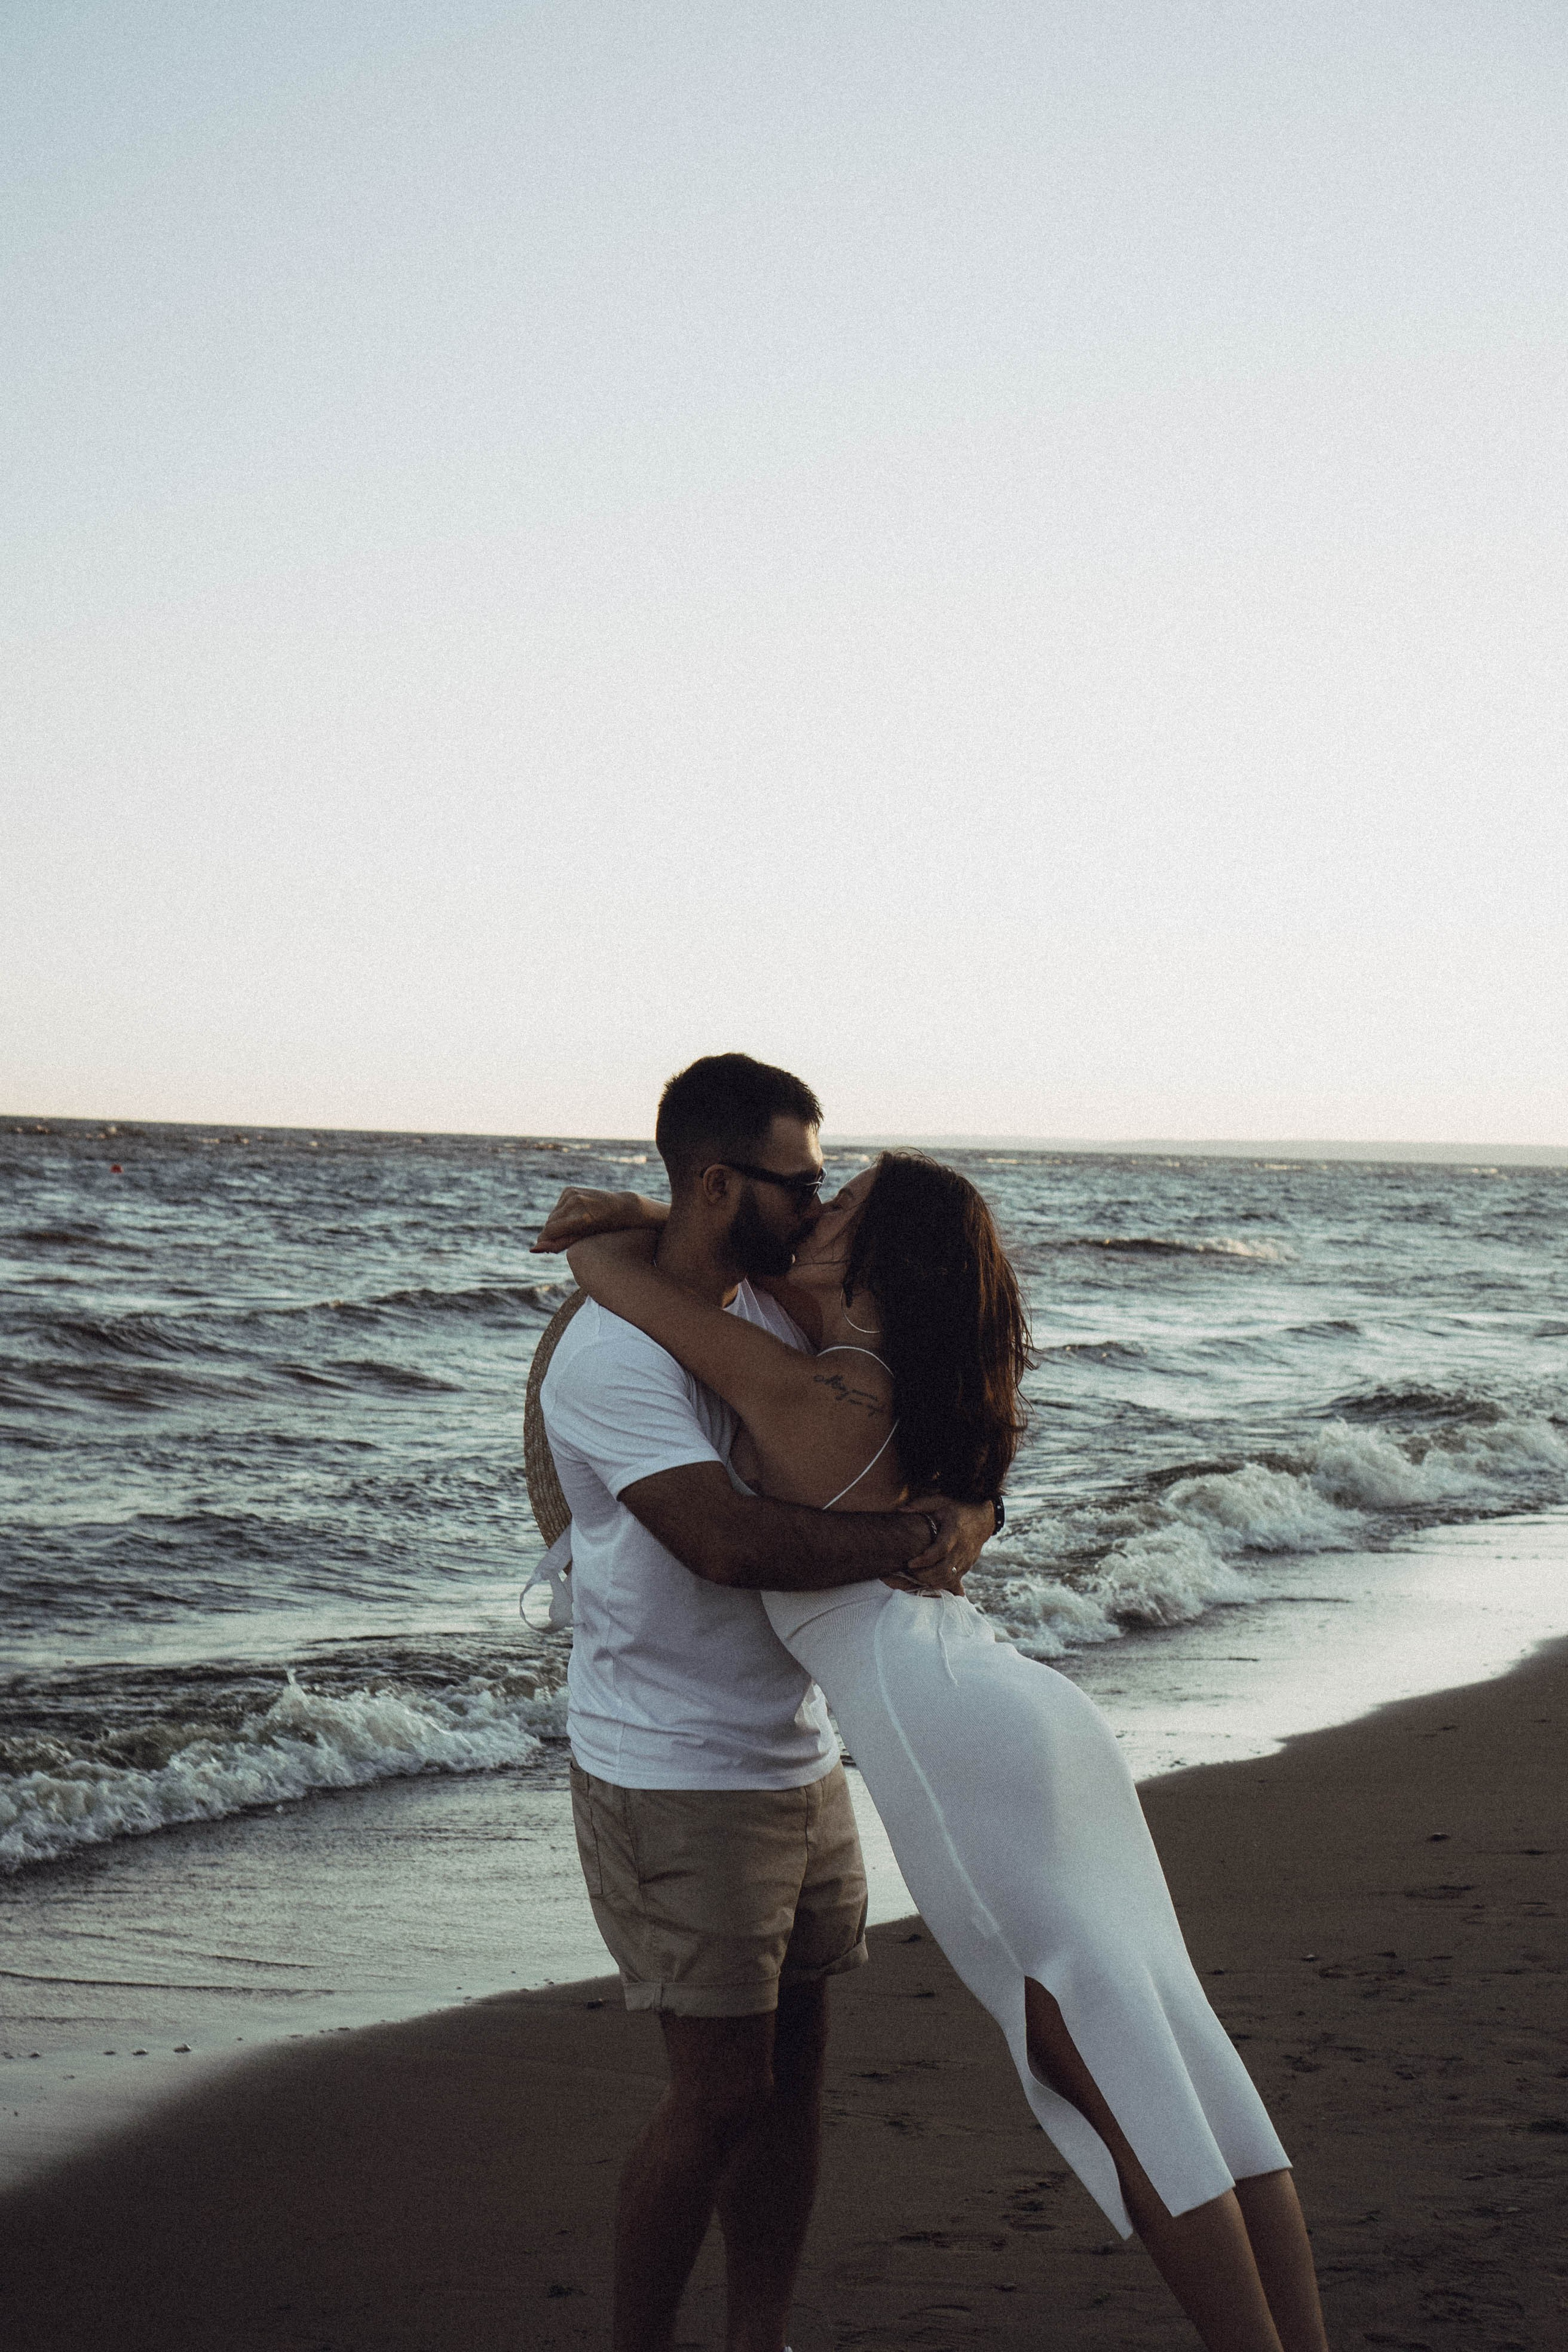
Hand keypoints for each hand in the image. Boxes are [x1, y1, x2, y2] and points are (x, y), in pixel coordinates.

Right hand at [531, 1187, 659, 1253]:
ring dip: (557, 1224)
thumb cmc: (605, 1229)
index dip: (545, 1240)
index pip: (550, 1230)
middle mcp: (576, 1202)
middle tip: (565, 1239)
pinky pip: (557, 1207)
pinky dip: (561, 1214)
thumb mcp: (584, 1240)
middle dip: (552, 1233)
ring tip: (573, 1229)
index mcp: (582, 1217)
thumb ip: (559, 1244)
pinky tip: (575, 1217)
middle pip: (549, 1223)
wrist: (621, 1207)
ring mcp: (572, 1193)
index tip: (545, 1248)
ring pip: (552, 1215)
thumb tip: (533, 1249)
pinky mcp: (570, 1189)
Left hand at [882, 1495, 993, 1595]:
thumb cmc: (958, 1509)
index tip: (910, 1563)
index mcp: (954, 1532)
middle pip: (944, 1569)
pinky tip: (929, 1579)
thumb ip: (921, 1505)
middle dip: (925, 1575)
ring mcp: (966, 1559)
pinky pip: (954, 1579)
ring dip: (932, 1581)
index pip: (940, 1550)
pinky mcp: (968, 1566)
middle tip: (910, 1572)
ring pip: (949, 1578)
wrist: (983, 1519)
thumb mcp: (941, 1501)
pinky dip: (941, 1583)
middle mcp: (962, 1548)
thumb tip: (901, 1509)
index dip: (924, 1560)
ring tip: (918, 1576)